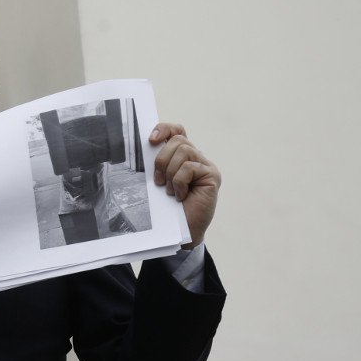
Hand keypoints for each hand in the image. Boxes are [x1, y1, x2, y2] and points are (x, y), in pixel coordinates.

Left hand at [150, 122, 219, 248]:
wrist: (181, 231)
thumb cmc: (168, 207)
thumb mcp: (158, 181)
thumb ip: (157, 163)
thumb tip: (147, 145)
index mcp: (181, 157)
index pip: (176, 130)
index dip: (164, 129)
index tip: (151, 140)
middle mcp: (196, 158)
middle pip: (178, 140)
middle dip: (162, 159)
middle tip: (158, 181)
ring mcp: (206, 166)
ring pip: (184, 150)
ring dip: (171, 172)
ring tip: (170, 191)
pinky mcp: (212, 176)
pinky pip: (189, 167)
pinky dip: (179, 182)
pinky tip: (180, 195)